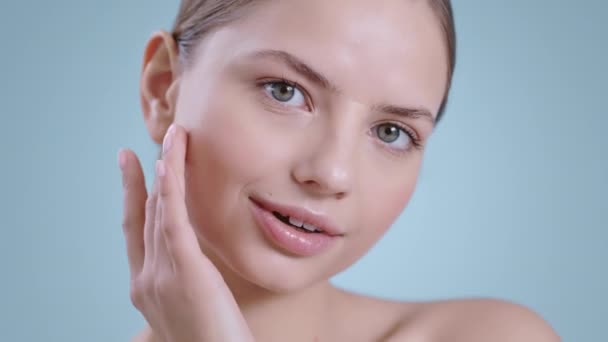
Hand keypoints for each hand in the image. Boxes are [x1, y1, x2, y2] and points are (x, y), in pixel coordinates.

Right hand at [118, 124, 253, 341]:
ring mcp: (161, 275)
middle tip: (146, 145)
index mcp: (145, 287)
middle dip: (145, 177)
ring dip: (166, 170)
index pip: (136, 231)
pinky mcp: (185, 272)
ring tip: (173, 138)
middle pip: (145, 216)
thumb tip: (195, 256)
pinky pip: (174, 223)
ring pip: (160, 211)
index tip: (133, 167)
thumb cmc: (211, 341)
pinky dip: (169, 192)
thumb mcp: (190, 306)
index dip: (133, 196)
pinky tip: (169, 165)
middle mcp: (146, 278)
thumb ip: (186, 278)